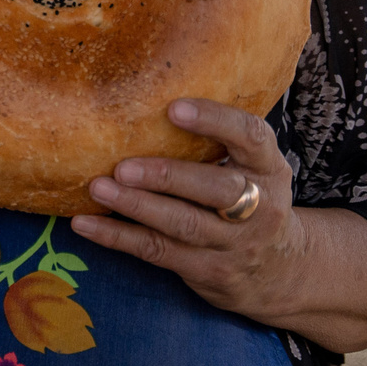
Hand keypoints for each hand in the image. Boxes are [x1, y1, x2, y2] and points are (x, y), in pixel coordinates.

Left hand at [72, 99, 305, 326]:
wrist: (281, 269)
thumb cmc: (251, 199)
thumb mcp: (254, 168)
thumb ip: (220, 140)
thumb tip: (148, 95)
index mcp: (269, 168)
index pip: (251, 137)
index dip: (215, 121)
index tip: (174, 109)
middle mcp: (260, 207)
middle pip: (215, 189)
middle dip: (166, 176)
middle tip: (123, 166)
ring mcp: (235, 243)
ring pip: (182, 224)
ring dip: (136, 206)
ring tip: (98, 188)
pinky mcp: (208, 270)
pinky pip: (158, 252)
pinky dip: (118, 237)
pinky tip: (85, 224)